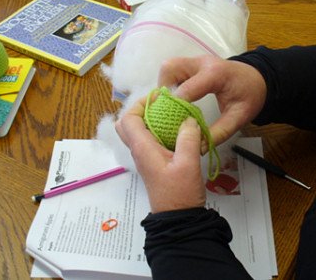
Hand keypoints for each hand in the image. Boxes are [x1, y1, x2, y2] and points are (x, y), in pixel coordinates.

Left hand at [116, 97, 205, 212]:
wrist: (178, 217)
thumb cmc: (179, 194)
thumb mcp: (188, 164)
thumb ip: (188, 138)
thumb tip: (188, 119)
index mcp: (143, 148)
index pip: (128, 118)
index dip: (140, 103)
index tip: (159, 97)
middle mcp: (140, 151)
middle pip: (127, 124)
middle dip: (141, 109)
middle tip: (160, 105)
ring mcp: (146, 157)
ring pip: (138, 131)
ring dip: (150, 119)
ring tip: (170, 114)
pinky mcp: (154, 162)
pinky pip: (150, 139)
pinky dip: (158, 130)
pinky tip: (177, 130)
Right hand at [158, 55, 266, 148]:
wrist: (257, 80)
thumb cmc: (250, 95)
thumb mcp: (239, 117)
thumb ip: (220, 133)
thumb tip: (198, 147)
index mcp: (216, 74)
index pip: (187, 88)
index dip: (176, 106)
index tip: (173, 123)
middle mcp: (201, 63)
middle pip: (169, 68)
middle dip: (165, 90)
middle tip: (170, 110)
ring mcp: (195, 62)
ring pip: (167, 68)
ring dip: (165, 87)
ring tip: (172, 106)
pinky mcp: (192, 65)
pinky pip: (172, 72)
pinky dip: (170, 85)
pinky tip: (177, 101)